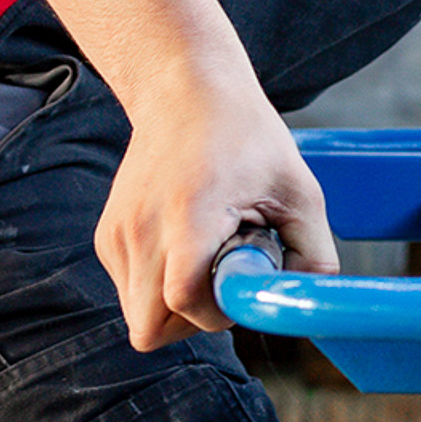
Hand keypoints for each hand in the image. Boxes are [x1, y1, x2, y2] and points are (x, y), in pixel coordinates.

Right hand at [96, 63, 338, 351]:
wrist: (186, 92)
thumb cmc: (245, 135)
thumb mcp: (298, 189)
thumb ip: (313, 250)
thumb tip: (311, 300)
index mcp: (189, 216)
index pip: (184, 301)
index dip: (218, 313)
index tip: (242, 283)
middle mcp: (142, 230)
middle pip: (150, 329)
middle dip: (193, 321)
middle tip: (225, 278)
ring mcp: (118, 235)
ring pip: (138, 316)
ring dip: (176, 306)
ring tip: (207, 255)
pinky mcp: (107, 237)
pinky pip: (130, 290)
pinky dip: (159, 286)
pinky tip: (186, 246)